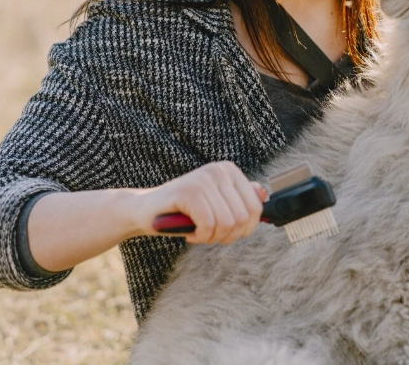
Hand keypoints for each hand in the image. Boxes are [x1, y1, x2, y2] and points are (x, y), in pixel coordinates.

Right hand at [146, 161, 267, 244]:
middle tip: (207, 234)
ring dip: (211, 238)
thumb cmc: (183, 212)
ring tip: (197, 232)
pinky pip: (209, 225)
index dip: (243, 230)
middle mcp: (219, 170)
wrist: (145, 211)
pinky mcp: (189, 191)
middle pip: (243, 218)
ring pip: (227, 224)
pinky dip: (200, 236)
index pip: (255, 208)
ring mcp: (204, 179)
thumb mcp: (216, 206)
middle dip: (226, 236)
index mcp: (229, 171)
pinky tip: (190, 233)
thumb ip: (239, 200)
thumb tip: (263, 194)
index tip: (224, 231)